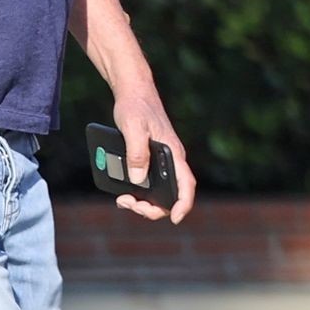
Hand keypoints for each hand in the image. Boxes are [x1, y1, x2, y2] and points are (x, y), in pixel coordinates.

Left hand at [111, 89, 196, 224]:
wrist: (133, 91)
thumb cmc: (135, 106)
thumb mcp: (133, 127)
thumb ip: (136, 153)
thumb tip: (137, 180)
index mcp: (173, 153)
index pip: (186, 184)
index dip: (183, 204)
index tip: (175, 218)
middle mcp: (171, 160)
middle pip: (170, 195)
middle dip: (152, 207)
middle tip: (128, 203)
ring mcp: (161, 161)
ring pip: (158, 191)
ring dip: (143, 201)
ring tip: (122, 199)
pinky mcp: (150, 159)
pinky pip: (148, 182)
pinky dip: (137, 191)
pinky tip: (123, 191)